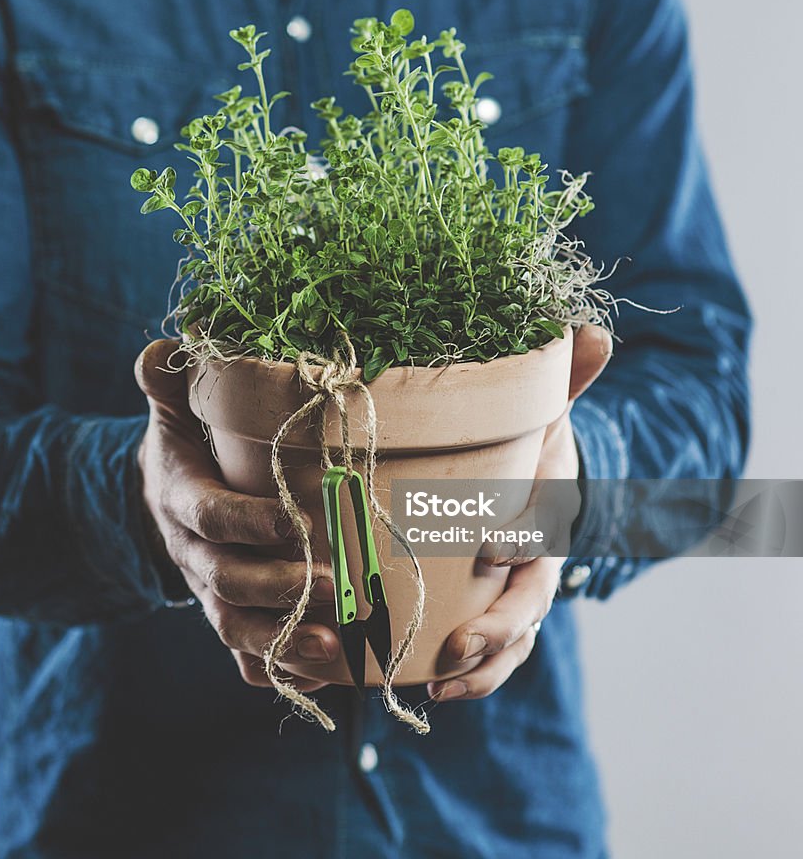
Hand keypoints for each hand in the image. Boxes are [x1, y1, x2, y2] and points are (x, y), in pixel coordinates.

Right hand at [135, 340, 340, 690]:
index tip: (295, 521)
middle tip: (337, 587)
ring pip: (238, 629)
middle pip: (228, 584)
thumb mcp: (170, 414)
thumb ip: (166, 384)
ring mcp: (211, 593)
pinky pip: (247, 656)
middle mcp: (195, 556)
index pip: (211, 516)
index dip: (248, 523)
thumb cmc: (185, 450)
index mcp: (182, 501)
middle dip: (280, 589)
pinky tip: (323, 677)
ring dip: (286, 643)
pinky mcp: (230, 616)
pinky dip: (279, 671)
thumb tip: (159, 350)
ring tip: (337, 650)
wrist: (163, 502)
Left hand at [429, 325, 612, 701]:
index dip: (520, 538)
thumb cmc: (530, 446)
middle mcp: (538, 560)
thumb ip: (563, 379)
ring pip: (514, 642)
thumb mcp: (543, 410)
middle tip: (459, 643)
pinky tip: (428, 689)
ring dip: (481, 667)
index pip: (542, 526)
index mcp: (548, 507)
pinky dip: (469, 677)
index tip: (488, 548)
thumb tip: (594, 331)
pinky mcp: (493, 615)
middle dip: (498, 625)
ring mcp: (518, 594)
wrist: (531, 484)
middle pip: (528, 601)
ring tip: (438, 684)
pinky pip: (492, 657)